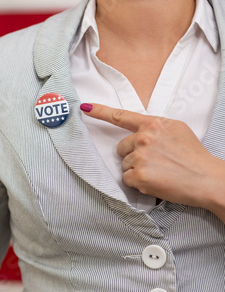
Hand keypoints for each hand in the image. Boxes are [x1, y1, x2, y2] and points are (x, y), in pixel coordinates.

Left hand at [80, 103, 224, 221]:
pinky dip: (137, 183)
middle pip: (121, 148)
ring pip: (124, 165)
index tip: (85, 108)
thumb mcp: (176, 130)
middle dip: (132, 155)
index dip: (100, 112)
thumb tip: (140, 131)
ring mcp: (139, 156)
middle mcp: (143, 138)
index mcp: (153, 124)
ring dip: (136, 170)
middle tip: (155, 162)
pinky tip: (154, 181)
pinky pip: (126, 179)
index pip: (121, 116)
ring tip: (158, 172)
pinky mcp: (138, 175)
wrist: (207, 179)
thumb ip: (155, 128)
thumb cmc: (194, 156)